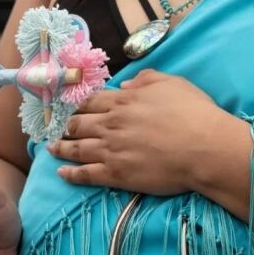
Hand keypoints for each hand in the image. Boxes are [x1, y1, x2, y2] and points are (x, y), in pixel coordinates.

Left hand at [47, 69, 229, 195]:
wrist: (204, 148)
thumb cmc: (193, 112)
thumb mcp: (171, 83)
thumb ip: (145, 79)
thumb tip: (125, 86)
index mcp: (123, 101)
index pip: (91, 101)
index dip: (77, 104)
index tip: (68, 107)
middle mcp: (111, 124)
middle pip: (78, 124)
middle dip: (65, 125)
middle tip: (56, 128)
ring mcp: (111, 150)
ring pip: (76, 148)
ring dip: (60, 147)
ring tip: (50, 148)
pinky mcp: (116, 175)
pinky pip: (86, 174)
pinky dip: (71, 174)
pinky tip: (62, 173)